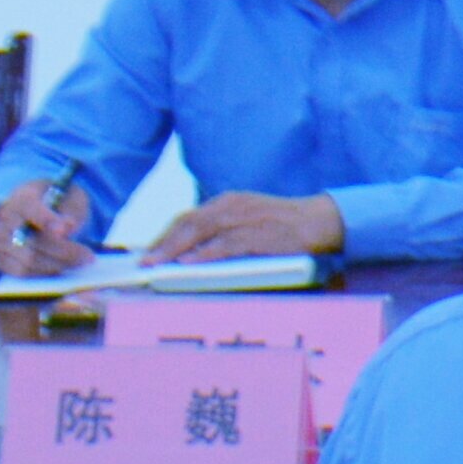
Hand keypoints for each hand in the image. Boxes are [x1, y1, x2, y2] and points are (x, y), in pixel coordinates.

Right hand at [0, 182, 96, 280]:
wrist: (41, 210)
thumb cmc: (59, 202)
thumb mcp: (70, 197)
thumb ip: (69, 210)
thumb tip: (65, 231)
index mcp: (22, 197)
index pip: (29, 208)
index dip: (46, 220)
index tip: (65, 229)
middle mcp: (6, 220)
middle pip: (31, 242)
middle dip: (63, 251)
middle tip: (88, 256)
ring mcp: (1, 242)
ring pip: (29, 262)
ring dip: (58, 265)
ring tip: (81, 262)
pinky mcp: (4, 261)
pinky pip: (25, 274)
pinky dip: (47, 273)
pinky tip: (66, 267)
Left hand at [145, 191, 343, 266]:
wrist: (318, 219)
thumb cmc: (282, 224)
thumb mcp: (248, 219)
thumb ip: (223, 230)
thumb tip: (193, 250)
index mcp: (227, 201)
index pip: (188, 217)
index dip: (165, 234)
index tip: (148, 250)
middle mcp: (232, 206)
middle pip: (188, 222)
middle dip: (163, 242)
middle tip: (144, 259)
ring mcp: (244, 219)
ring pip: (201, 231)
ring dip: (176, 248)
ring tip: (157, 263)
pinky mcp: (257, 234)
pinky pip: (225, 244)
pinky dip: (205, 253)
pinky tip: (189, 262)